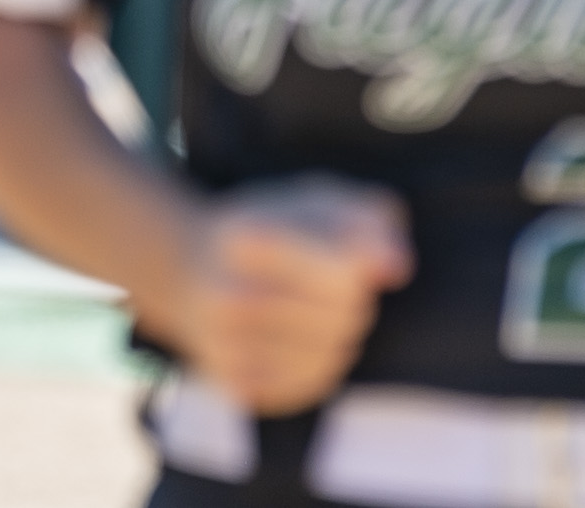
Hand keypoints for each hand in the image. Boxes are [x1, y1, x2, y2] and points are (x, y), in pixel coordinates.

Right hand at [139, 175, 411, 415]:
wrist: (187, 267)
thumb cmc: (273, 227)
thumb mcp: (318, 201)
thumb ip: (369, 220)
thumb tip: (397, 268)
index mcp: (246, 236)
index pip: (344, 272)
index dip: (359, 262)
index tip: (348, 251)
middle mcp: (226, 294)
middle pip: (344, 314)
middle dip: (352, 297)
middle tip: (327, 279)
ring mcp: (224, 346)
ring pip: (333, 354)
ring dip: (340, 333)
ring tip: (312, 308)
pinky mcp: (231, 383)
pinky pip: (309, 384)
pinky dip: (318, 364)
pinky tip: (299, 339)